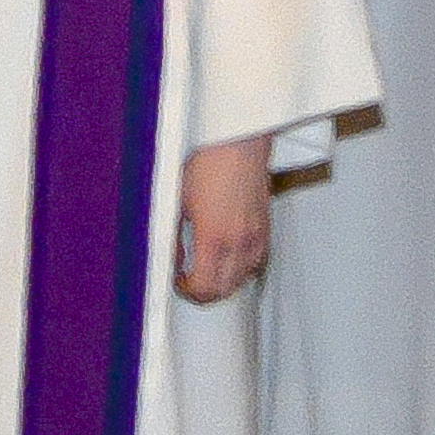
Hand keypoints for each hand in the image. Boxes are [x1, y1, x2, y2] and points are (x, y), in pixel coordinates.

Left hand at [173, 134, 274, 302]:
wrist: (236, 142)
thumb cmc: (207, 162)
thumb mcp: (177, 200)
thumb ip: (172, 235)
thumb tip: (170, 256)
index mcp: (214, 238)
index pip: (205, 287)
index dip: (189, 292)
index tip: (178, 282)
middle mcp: (239, 241)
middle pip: (225, 289)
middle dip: (205, 292)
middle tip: (189, 281)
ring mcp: (255, 235)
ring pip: (243, 278)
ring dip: (224, 282)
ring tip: (206, 271)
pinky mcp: (264, 226)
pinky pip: (256, 261)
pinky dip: (242, 267)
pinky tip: (228, 258)